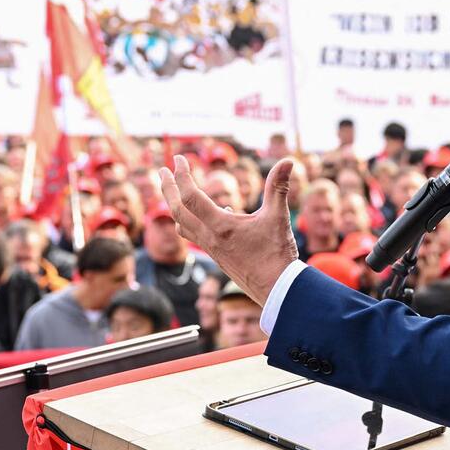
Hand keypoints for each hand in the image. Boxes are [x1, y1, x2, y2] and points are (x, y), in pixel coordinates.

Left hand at [159, 155, 296, 305]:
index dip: (182, 176)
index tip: (178, 159)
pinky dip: (193, 221)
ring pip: (183, 225)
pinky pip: (196, 236)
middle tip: (162, 170)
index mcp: (221, 226)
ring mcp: (211, 249)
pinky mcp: (216, 257)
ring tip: (173, 192)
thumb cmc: (277, 255)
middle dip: (168, 188)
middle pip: (177, 211)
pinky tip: (213, 215)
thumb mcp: (278, 217)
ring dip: (175, 206)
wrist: (276, 290)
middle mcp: (210, 238)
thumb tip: (287, 161)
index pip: (191, 197)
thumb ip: (278, 187)